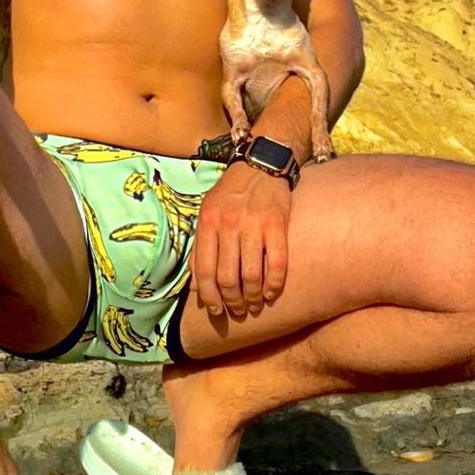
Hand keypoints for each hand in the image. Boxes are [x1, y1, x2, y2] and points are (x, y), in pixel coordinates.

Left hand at [189, 162, 290, 317]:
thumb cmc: (231, 193)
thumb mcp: (207, 213)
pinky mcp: (277, 223)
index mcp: (207, 223)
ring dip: (253, 297)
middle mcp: (228, 224)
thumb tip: (196, 287)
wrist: (260, 164)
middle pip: (227, 277)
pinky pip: (277, 262)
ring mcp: (253, 224)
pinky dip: (275, 284)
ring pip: (251, 275)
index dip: (210, 297)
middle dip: (232, 301)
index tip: (216, 310)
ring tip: (254, 304)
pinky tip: (272, 293)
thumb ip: (200, 248)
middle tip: (238, 310)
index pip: (204, 271)